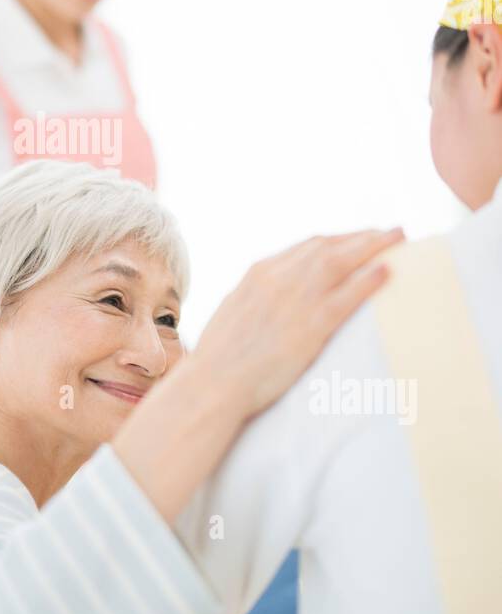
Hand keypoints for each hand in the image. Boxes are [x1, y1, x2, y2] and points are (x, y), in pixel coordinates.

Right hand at [193, 228, 403, 419]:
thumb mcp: (233, 312)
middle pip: (330, 245)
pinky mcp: (312, 324)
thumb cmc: (219, 358)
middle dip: (362, 235)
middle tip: (389, 231)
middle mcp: (280, 276)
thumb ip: (256, 298)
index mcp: (260, 272)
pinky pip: (349, 295)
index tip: (356, 237)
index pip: (307, 246)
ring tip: (400, 238)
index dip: (337, 239)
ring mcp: (297, 299)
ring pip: (343, 260)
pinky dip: (370, 279)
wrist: (214, 382)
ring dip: (375, 245)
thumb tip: (267, 299)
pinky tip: (388, 271)